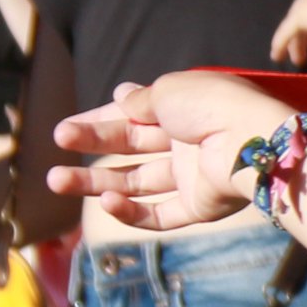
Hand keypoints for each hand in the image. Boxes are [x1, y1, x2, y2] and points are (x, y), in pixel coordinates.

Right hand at [46, 71, 286, 233]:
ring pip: (137, 183)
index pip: (133, 116)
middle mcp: (186, 143)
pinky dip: (131, 211)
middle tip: (58, 143)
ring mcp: (192, 177)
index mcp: (182, 110)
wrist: (250, 142)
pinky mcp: (199, 208)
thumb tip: (119, 94)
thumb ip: (140, 101)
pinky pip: (160, 214)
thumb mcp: (168, 91)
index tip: (67, 127)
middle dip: (92, 145)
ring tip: (56, 180)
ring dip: (97, 182)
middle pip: (130, 148)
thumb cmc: (211, 106)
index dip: (99, 120)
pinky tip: (106, 201)